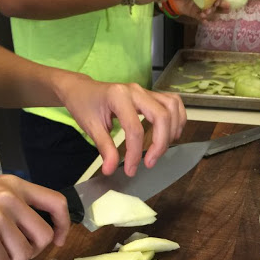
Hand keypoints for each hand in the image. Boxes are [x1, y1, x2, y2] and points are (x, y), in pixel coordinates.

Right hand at [0, 175, 69, 259]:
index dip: (63, 225)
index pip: (56, 202)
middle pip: (44, 236)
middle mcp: (10, 196)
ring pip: (24, 254)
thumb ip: (11, 205)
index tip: (57, 241)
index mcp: (12, 184)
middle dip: (29, 252)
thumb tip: (36, 231)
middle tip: (6, 253)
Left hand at [54, 73, 186, 176]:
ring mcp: (146, 91)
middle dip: (160, 144)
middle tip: (150, 163)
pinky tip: (171, 134)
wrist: (81, 89)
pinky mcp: (151, 94)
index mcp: (118, 97)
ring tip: (161, 149)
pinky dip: (177, 118)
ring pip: (172, 107)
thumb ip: (104, 148)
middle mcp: (136, 91)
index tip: (130, 170)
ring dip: (172, 131)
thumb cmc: (85, 106)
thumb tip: (110, 170)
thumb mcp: (91, 127)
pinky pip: (173, 102)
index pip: (135, 128)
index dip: (135, 153)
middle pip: (161, 116)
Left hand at [173, 0, 229, 21]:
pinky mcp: (194, 13)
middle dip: (222, 8)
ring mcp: (200, 7)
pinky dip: (203, 20)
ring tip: (206, 13)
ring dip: (210, 13)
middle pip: (217, 5)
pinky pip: (200, 18)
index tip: (219, 1)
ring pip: (209, 12)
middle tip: (226, 9)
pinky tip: (205, 22)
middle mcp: (206, 0)